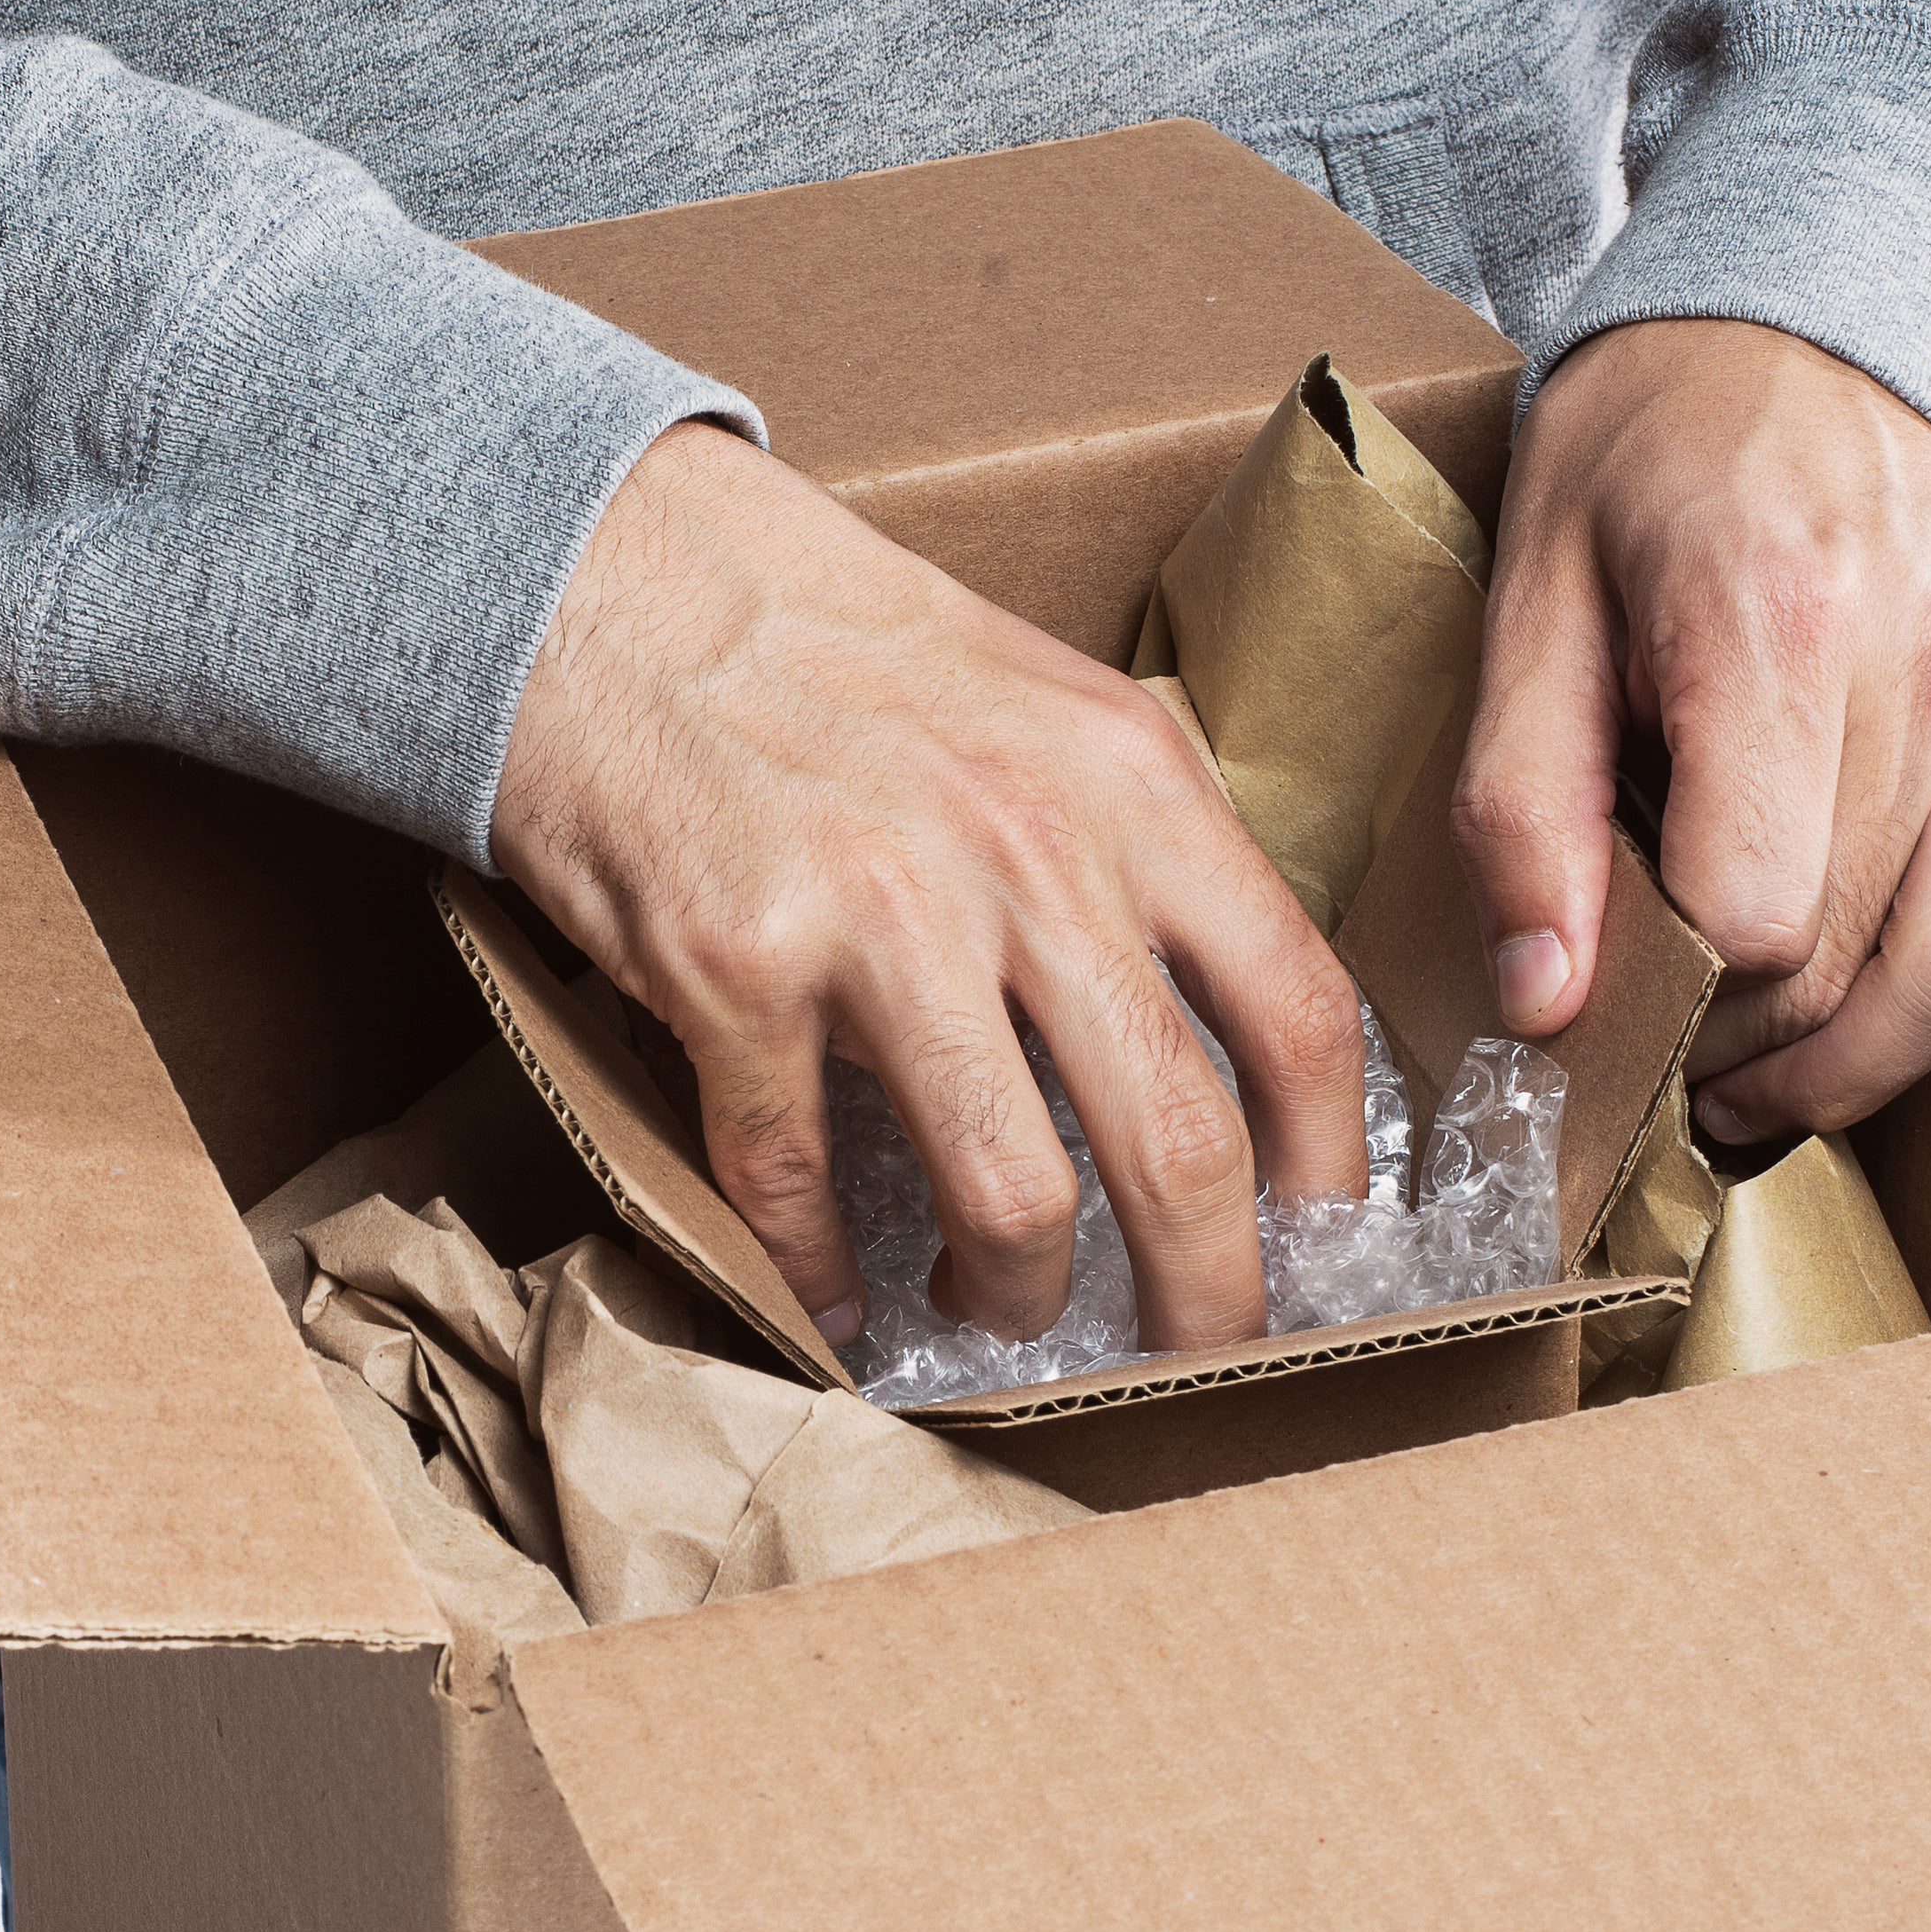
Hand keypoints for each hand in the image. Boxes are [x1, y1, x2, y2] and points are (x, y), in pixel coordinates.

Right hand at [489, 422, 1374, 1354]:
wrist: (606, 574)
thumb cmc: (825, 646)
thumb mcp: (1039, 704)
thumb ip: (1133, 847)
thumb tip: (1204, 1024)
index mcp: (1131, 783)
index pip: (1296, 1012)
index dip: (1324, 1167)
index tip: (1315, 1244)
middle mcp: (1026, 852)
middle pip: (1180, 1144)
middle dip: (1205, 1297)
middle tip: (1195, 1357)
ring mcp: (879, 915)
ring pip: (1010, 1192)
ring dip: (1015, 1301)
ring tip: (994, 1320)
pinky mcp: (735, 968)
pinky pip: (799, 1176)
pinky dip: (821, 1270)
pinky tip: (832, 1298)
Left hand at [1454, 319, 1930, 1154]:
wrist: (1813, 321)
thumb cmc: (1655, 457)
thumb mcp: (1532, 594)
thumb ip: (1524, 800)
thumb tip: (1546, 996)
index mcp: (1785, 637)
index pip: (1752, 916)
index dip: (1666, 996)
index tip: (1602, 996)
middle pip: (1853, 961)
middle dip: (1745, 1050)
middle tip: (1658, 1065)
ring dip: (1872, 1066)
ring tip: (1775, 1094)